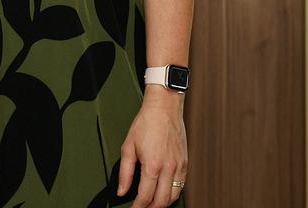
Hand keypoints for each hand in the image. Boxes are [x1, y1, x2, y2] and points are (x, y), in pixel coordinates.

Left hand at [118, 87, 187, 207]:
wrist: (164, 109)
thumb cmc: (146, 123)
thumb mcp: (128, 146)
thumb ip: (124, 172)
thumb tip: (122, 190)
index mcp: (152, 165)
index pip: (146, 197)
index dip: (138, 207)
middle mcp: (168, 168)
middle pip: (162, 201)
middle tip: (142, 207)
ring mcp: (179, 167)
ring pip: (174, 196)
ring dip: (163, 203)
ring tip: (152, 203)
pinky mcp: (185, 164)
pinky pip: (182, 186)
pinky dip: (173, 193)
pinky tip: (165, 192)